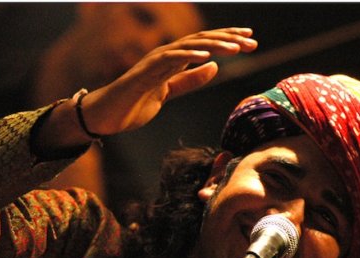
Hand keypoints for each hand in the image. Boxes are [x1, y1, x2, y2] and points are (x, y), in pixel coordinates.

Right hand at [82, 28, 257, 134]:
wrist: (106, 115)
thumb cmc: (133, 103)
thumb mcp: (168, 92)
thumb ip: (189, 80)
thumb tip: (213, 66)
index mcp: (172, 60)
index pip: (205, 44)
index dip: (228, 40)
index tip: (251, 41)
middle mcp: (165, 55)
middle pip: (202, 40)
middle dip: (229, 39)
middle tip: (253, 42)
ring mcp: (154, 61)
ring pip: (189, 45)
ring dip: (214, 44)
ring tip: (236, 47)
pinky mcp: (144, 72)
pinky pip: (169, 59)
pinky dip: (189, 55)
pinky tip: (207, 55)